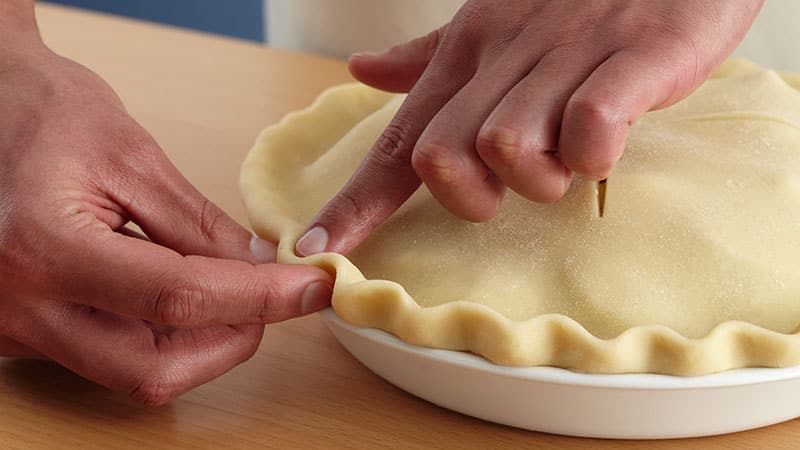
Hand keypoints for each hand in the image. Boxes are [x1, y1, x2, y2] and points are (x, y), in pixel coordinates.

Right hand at [0, 29, 331, 403]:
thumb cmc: (42, 112)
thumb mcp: (131, 157)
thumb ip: (198, 225)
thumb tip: (260, 268)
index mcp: (44, 247)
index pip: (179, 298)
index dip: (259, 299)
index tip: (311, 290)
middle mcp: (18, 305)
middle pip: (153, 368)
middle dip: (229, 339)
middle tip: (272, 297)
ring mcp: (12, 327)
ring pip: (132, 373)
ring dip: (199, 341)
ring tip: (228, 285)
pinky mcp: (19, 332)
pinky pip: (106, 355)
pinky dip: (158, 334)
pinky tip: (178, 290)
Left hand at [295, 0, 762, 255]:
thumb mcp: (495, 21)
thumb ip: (429, 57)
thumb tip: (362, 70)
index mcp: (467, 51)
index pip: (398, 140)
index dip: (353, 201)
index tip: (314, 249)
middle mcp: (505, 54)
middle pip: (440, 157)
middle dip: (469, 195)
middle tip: (514, 183)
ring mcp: (567, 55)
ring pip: (508, 149)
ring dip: (539, 177)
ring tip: (570, 153)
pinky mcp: (635, 58)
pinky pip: (589, 128)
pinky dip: (593, 154)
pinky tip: (608, 142)